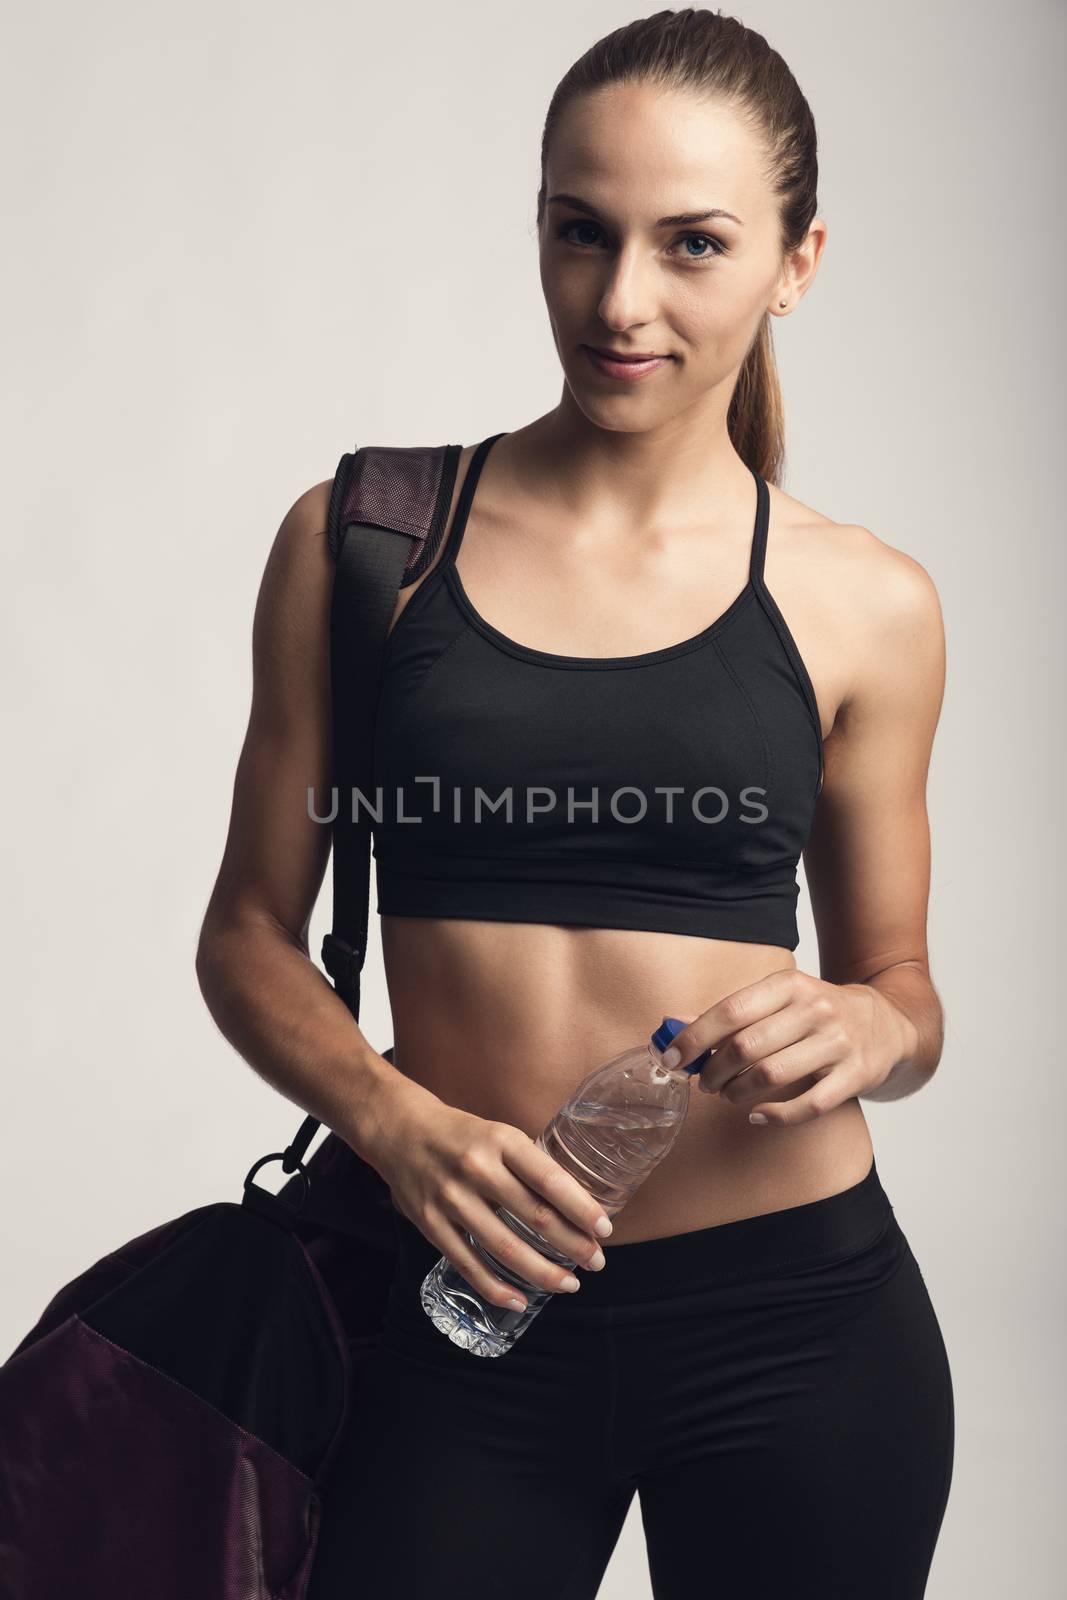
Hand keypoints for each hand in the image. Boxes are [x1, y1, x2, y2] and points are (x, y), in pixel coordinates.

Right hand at [359, 1076, 612, 1311]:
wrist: (400, 1131)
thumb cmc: (462, 1135)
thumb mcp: (500, 1135)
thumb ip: (530, 1166)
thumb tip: (578, 1206)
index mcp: (500, 1140)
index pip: (550, 1179)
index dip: (582, 1208)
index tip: (605, 1229)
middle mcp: (476, 1168)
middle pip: (534, 1217)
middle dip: (573, 1245)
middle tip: (597, 1262)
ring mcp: (451, 1198)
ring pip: (505, 1247)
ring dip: (543, 1272)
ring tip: (570, 1284)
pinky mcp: (431, 1223)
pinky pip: (468, 1264)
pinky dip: (496, 1288)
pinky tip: (520, 1300)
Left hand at [662, 970, 912, 1125]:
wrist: (886, 1023)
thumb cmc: (817, 1014)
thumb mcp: (778, 1000)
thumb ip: (729, 1013)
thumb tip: (672, 1025)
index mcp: (789, 985)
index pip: (730, 1011)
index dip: (695, 1038)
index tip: (672, 1058)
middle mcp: (816, 1009)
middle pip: (746, 1047)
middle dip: (714, 1071)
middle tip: (705, 1082)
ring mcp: (838, 1042)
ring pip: (771, 1075)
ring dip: (737, 1093)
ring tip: (728, 1095)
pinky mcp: (856, 1075)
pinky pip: (809, 1105)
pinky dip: (775, 1115)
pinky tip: (757, 1114)